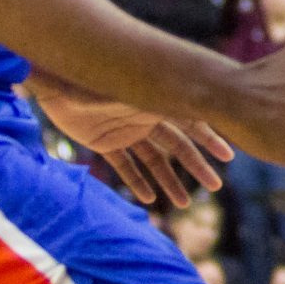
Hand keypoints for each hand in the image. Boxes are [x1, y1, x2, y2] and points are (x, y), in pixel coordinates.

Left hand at [31, 76, 232, 208]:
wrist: (56, 83)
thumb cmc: (93, 79)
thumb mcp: (125, 87)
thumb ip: (152, 95)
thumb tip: (189, 90)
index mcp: (156, 103)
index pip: (192, 123)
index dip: (211, 140)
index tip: (228, 156)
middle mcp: (146, 119)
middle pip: (177, 147)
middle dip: (196, 167)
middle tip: (215, 186)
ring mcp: (127, 133)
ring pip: (153, 161)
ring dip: (168, 182)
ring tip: (182, 204)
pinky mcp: (105, 143)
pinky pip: (125, 166)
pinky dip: (136, 182)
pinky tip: (148, 199)